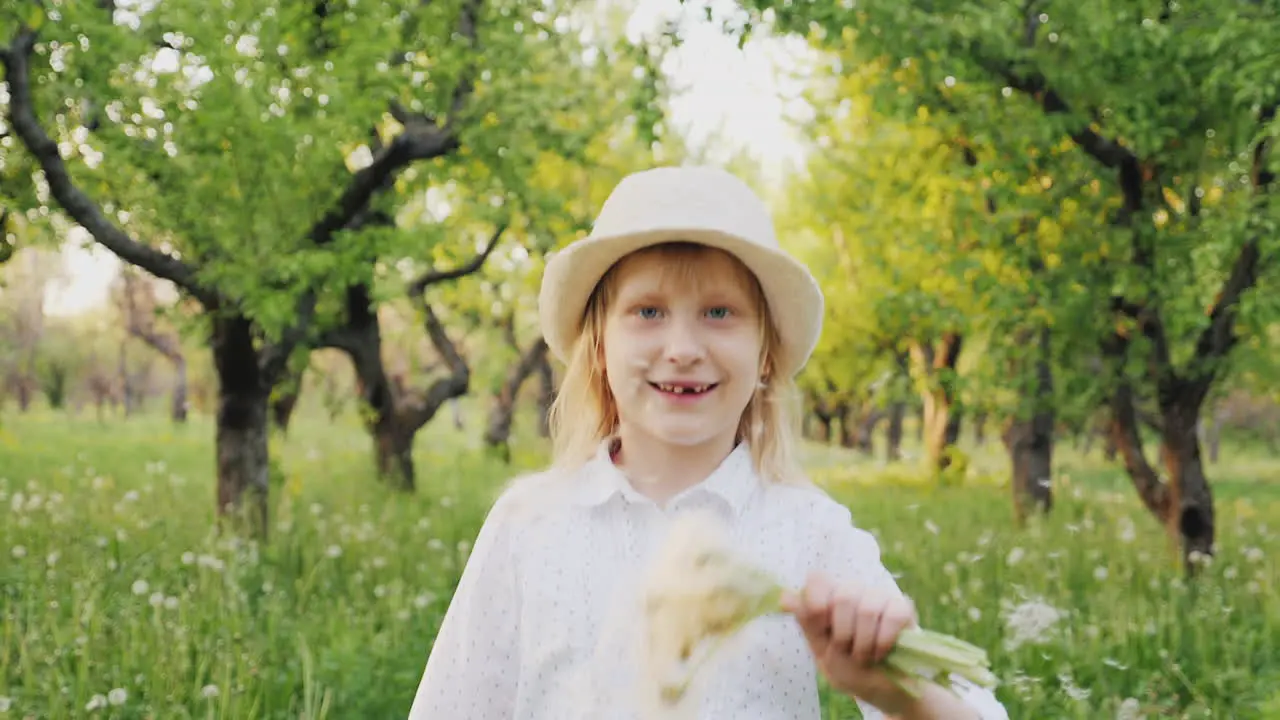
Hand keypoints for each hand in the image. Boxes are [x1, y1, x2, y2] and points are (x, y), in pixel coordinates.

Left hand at [780, 572, 918, 714]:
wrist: (882, 691)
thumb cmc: (849, 670)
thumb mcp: (823, 652)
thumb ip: (808, 624)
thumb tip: (784, 597)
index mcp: (828, 599)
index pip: (817, 579)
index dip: (817, 603)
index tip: (822, 628)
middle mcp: (853, 592)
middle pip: (842, 596)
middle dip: (843, 634)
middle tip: (846, 650)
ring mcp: (878, 598)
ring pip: (867, 608)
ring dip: (864, 643)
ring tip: (864, 657)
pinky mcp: (903, 609)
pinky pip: (893, 615)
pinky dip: (884, 641)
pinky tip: (882, 653)